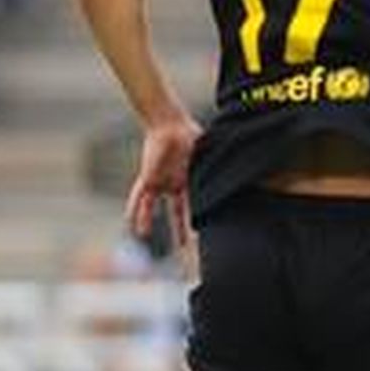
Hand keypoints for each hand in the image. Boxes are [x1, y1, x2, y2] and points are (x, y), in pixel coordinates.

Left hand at [126, 115, 201, 247]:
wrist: (170, 124)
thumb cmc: (190, 134)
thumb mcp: (205, 151)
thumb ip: (213, 163)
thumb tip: (239, 168)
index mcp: (191, 180)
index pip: (196, 203)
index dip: (201, 217)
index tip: (206, 233)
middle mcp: (174, 185)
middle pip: (178, 212)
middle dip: (181, 229)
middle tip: (186, 246)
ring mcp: (159, 182)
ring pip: (151, 207)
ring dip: (147, 220)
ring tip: (144, 235)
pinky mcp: (147, 178)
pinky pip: (139, 197)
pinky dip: (134, 209)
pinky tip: (129, 223)